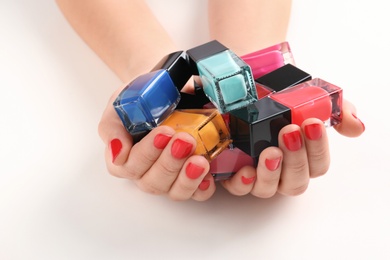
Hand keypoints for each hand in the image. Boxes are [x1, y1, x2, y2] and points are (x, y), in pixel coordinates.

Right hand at [98, 85, 215, 200]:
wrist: (172, 91)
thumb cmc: (143, 99)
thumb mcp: (122, 103)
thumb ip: (112, 127)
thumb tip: (117, 152)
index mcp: (125, 157)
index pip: (128, 167)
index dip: (146, 153)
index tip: (164, 132)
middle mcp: (147, 173)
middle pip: (153, 181)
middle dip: (170, 162)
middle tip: (185, 140)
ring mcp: (170, 179)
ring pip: (174, 191)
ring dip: (187, 177)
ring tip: (200, 160)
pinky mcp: (193, 180)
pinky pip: (197, 194)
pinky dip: (202, 188)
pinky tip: (208, 177)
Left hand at [221, 99, 364, 196]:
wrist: (239, 92)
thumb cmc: (274, 98)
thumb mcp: (305, 97)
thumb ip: (335, 111)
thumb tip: (356, 126)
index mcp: (302, 157)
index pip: (318, 165)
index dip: (318, 149)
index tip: (310, 124)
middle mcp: (281, 171)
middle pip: (296, 181)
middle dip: (296, 158)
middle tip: (289, 132)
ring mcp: (257, 175)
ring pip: (269, 189)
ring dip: (271, 173)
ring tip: (270, 151)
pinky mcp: (233, 174)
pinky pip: (239, 189)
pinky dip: (242, 183)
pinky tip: (246, 171)